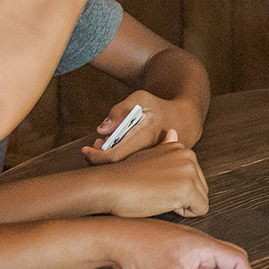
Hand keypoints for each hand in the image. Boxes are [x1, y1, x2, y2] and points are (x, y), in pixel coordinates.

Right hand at [82, 130, 209, 216]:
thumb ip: (165, 148)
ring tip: (159, 196)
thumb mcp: (148, 155)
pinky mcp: (186, 188)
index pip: (194, 176)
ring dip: (182, 205)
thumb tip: (174, 131)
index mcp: (180, 148)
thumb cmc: (125, 175)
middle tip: (156, 192)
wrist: (110, 185)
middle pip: (201, 188)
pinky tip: (164, 203)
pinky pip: (200, 209)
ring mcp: (189, 171)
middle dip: (183, 196)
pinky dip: (184, 213)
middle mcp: (188, 155)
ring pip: (201, 199)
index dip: (176, 187)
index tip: (156, 184)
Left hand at [83, 90, 202, 162]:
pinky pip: (130, 170)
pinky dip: (118, 161)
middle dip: (100, 158)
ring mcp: (151, 164)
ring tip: (106, 144)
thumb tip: (102, 130)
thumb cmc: (157, 108)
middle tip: (95, 145)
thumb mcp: (140, 98)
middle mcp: (149, 154)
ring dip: (109, 159)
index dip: (96, 156)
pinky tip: (118, 150)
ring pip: (122, 170)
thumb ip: (120, 109)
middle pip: (116, 167)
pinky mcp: (151, 169)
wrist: (183, 121)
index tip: (86, 150)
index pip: (114, 156)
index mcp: (146, 136)